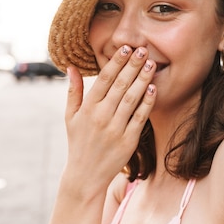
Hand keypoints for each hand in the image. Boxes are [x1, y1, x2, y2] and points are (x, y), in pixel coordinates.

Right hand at [62, 46, 155, 196]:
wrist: (85, 176)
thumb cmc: (78, 143)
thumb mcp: (70, 117)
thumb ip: (73, 91)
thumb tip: (71, 67)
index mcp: (87, 108)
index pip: (104, 79)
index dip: (116, 62)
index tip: (126, 48)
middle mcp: (101, 116)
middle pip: (120, 85)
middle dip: (133, 65)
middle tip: (144, 49)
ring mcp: (115, 129)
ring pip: (132, 98)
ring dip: (143, 79)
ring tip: (152, 64)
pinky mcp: (128, 140)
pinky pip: (140, 117)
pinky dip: (147, 102)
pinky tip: (153, 89)